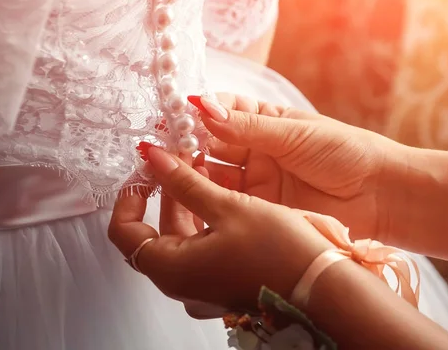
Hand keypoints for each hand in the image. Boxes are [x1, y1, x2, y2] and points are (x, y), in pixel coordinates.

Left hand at [108, 146, 331, 313]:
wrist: (324, 289)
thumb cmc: (280, 253)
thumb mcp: (228, 206)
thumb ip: (184, 182)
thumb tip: (153, 158)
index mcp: (172, 269)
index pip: (123, 231)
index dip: (130, 194)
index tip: (146, 169)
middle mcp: (181, 282)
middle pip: (153, 231)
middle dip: (164, 191)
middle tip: (177, 158)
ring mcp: (202, 284)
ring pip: (179, 236)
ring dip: (185, 201)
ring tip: (201, 167)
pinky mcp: (221, 280)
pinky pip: (200, 246)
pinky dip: (202, 218)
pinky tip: (218, 192)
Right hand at [189, 93, 404, 242]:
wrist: (382, 197)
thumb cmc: (346, 153)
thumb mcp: (294, 134)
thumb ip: (247, 126)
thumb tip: (203, 106)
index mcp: (267, 122)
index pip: (224, 111)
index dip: (199, 111)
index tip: (174, 114)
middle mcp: (256, 150)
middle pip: (212, 144)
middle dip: (189, 143)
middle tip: (163, 145)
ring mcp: (256, 181)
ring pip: (214, 173)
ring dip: (193, 169)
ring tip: (170, 168)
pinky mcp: (258, 209)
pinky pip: (226, 200)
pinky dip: (206, 195)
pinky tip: (189, 191)